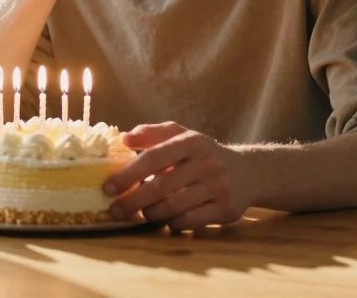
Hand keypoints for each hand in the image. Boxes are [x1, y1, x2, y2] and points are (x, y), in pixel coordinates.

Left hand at [103, 122, 252, 230]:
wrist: (248, 171)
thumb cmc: (203, 154)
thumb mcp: (182, 135)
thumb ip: (152, 134)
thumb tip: (124, 138)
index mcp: (192, 141)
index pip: (153, 157)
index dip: (128, 174)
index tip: (108, 188)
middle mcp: (207, 163)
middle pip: (160, 186)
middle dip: (132, 201)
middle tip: (115, 210)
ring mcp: (218, 187)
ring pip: (173, 207)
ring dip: (151, 213)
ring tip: (142, 213)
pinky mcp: (226, 209)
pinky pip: (189, 222)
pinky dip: (172, 223)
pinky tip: (167, 219)